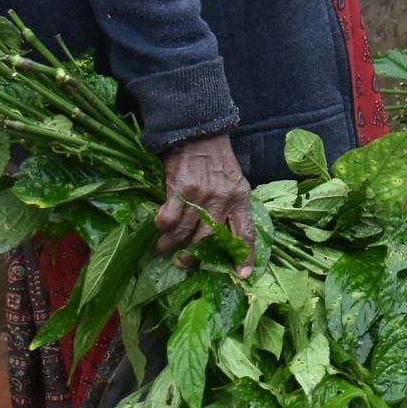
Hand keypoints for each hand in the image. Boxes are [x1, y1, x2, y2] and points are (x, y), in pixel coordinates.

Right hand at [157, 134, 255, 276]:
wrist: (199, 132)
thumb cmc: (217, 161)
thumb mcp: (234, 182)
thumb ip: (231, 206)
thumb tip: (221, 237)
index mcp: (241, 198)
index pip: (246, 233)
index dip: (244, 256)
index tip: (241, 275)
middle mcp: (222, 199)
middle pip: (209, 240)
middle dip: (194, 257)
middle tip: (184, 262)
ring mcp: (201, 195)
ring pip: (185, 232)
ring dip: (172, 245)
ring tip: (165, 248)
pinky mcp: (179, 189)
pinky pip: (168, 218)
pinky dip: (163, 227)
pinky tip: (160, 227)